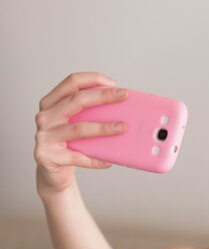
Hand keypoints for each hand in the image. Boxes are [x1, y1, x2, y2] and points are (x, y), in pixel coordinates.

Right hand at [34, 72, 128, 194]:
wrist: (52, 170)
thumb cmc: (68, 142)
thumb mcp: (74, 122)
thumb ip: (88, 112)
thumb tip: (124, 107)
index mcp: (51, 102)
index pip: (71, 82)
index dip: (92, 78)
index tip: (114, 83)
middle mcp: (45, 116)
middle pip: (76, 100)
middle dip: (102, 96)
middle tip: (124, 96)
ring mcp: (44, 136)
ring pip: (78, 129)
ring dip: (103, 128)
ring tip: (122, 128)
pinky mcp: (48, 156)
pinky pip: (77, 157)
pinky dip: (95, 160)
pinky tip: (109, 161)